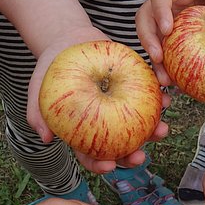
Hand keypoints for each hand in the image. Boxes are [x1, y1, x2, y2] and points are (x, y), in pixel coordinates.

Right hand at [26, 31, 171, 171]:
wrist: (69, 38)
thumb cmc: (50, 67)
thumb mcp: (37, 87)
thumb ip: (37, 112)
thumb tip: (45, 138)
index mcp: (83, 133)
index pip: (91, 156)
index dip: (100, 165)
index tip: (110, 165)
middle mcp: (104, 125)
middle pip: (120, 148)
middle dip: (132, 156)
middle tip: (141, 156)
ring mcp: (121, 109)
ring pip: (140, 127)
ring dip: (153, 132)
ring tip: (162, 130)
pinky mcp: (134, 90)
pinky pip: (149, 98)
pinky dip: (159, 100)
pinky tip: (167, 99)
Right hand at [136, 0, 204, 85]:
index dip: (159, 11)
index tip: (168, 30)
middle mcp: (165, 3)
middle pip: (144, 18)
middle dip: (148, 40)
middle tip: (159, 59)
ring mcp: (163, 19)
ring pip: (149, 37)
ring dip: (154, 60)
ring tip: (166, 80)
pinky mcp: (168, 36)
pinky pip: (162, 51)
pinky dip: (166, 67)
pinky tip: (176, 85)